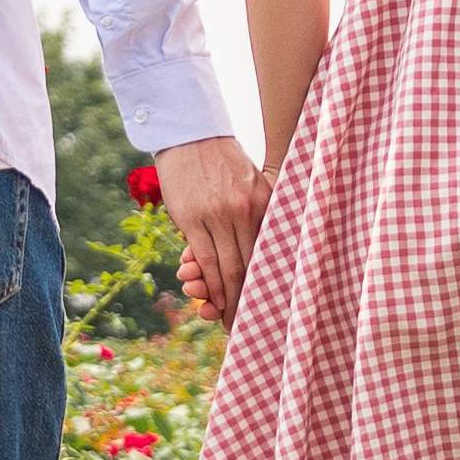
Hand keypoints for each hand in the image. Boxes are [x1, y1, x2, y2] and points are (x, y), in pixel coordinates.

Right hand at [143, 140, 265, 322]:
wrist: (190, 135)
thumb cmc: (222, 161)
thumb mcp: (252, 182)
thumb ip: (260, 213)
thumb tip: (266, 249)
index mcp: (263, 203)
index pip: (267, 253)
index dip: (267, 284)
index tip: (269, 306)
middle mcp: (244, 211)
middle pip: (250, 266)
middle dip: (249, 299)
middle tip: (251, 325)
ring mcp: (217, 215)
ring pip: (228, 267)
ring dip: (229, 298)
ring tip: (231, 321)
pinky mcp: (192, 219)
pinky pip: (205, 259)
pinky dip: (210, 283)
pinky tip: (212, 300)